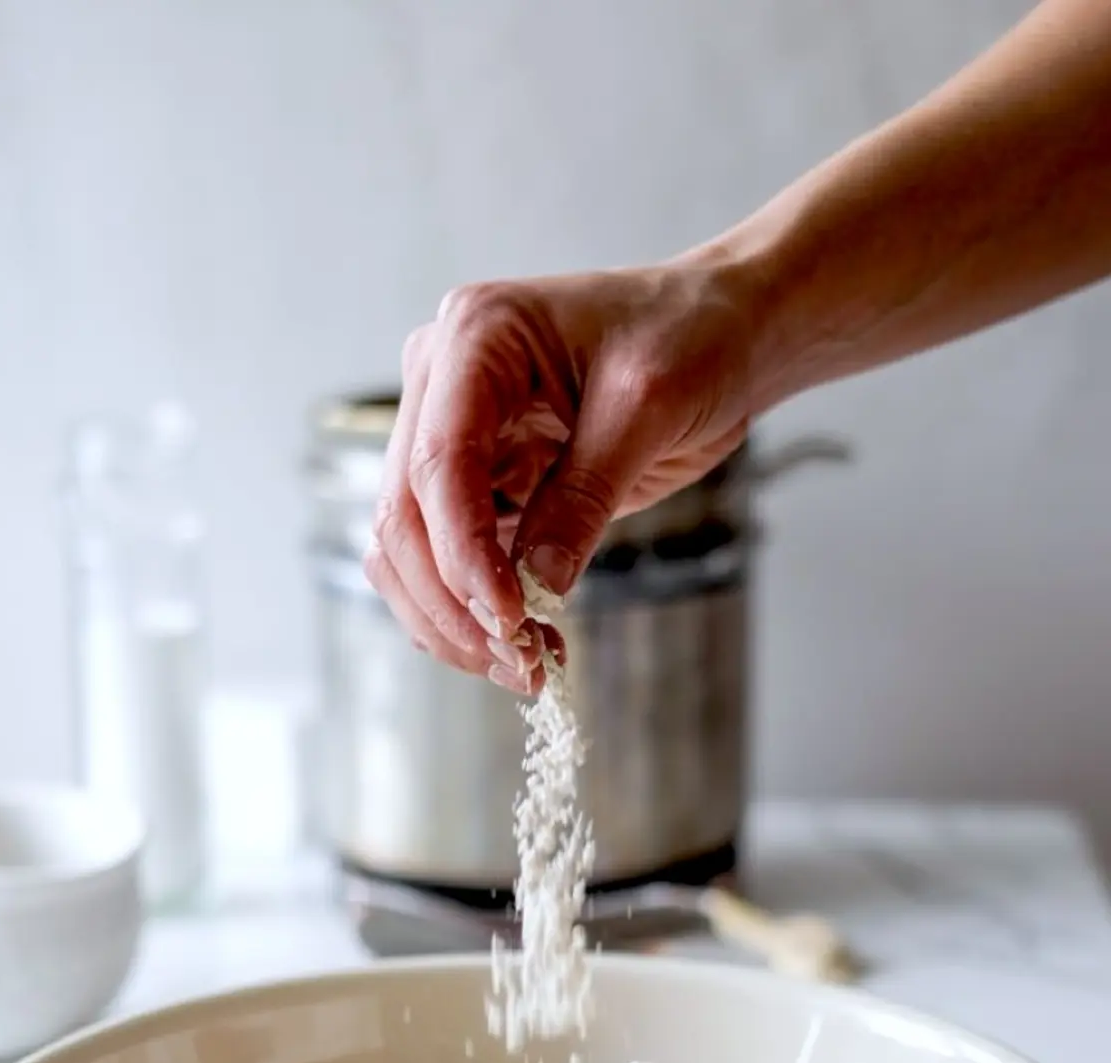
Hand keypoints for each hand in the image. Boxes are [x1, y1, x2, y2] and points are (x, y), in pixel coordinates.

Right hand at [362, 255, 756, 692]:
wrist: (719, 335)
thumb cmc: (690, 339)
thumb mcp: (648, 409)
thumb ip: (584, 497)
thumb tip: (536, 588)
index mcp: (476, 336)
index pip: (438, 461)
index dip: (464, 551)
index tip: (509, 618)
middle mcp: (442, 383)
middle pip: (403, 515)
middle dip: (453, 602)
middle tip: (519, 661)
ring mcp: (450, 434)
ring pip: (407, 551)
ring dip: (452, 621)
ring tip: (525, 666)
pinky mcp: (478, 483)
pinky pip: (448, 561)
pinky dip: (475, 613)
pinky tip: (528, 644)